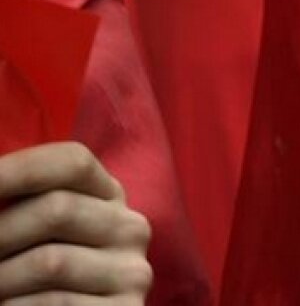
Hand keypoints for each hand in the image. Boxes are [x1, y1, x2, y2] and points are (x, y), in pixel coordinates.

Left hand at [0, 143, 151, 301]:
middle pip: (58, 208)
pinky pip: (56, 303)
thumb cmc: (38, 283)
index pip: (74, 162)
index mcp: (110, 197)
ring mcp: (131, 273)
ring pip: (51, 261)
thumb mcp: (38, 236)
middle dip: (2, 231)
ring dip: (3, 277)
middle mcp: (130, 228)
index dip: (22, 168)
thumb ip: (23, 206)